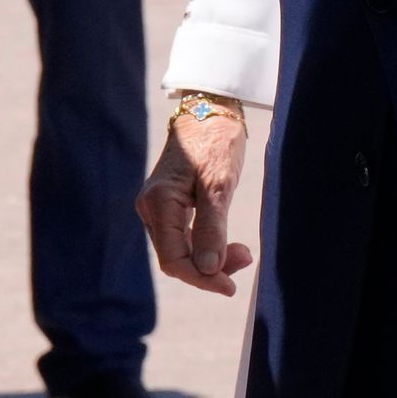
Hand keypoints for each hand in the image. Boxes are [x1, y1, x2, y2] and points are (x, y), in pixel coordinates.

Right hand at [138, 93, 253, 294]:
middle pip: (176, 257)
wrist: (210, 110)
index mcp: (159, 202)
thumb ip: (212, 228)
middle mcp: (150, 207)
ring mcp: (157, 207)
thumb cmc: (216, 142)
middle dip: (209, 268)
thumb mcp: (219, 185)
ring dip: (210, 259)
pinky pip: (183, 238)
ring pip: (180, 250)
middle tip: (246, 259)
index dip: (201, 278)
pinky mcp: (168, 205)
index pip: (174, 259)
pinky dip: (205, 245)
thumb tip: (208, 269)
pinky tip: (227, 246)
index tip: (230, 287)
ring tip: (243, 253)